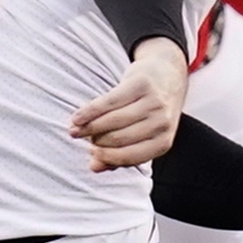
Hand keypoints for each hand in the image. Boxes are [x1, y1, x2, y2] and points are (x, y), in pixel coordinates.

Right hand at [71, 34, 189, 170]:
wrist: (167, 74)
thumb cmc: (150, 112)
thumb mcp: (141, 135)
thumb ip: (120, 153)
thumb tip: (94, 168)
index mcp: (163, 142)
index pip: (130, 157)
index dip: (107, 156)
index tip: (90, 153)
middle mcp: (161, 123)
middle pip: (119, 138)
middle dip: (96, 141)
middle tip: (81, 137)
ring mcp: (153, 103)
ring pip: (113, 120)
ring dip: (89, 127)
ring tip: (74, 129)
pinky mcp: (141, 84)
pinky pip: (109, 101)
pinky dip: (90, 111)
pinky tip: (77, 117)